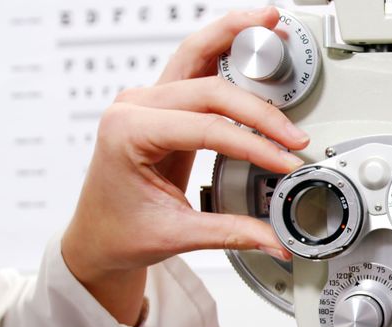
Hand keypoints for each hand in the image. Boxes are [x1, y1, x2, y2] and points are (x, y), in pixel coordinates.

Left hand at [62, 7, 306, 324]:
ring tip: (270, 23)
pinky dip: (225, 46)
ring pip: (197, 53)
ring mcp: (147, 97)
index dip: (252, 145)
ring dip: (235, 35)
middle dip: (258, 109)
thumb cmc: (120, 230)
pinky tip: (250, 35)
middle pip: (209, 87)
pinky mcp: (163, 100)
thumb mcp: (177, 234)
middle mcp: (134, 106)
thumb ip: (232, 232)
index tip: (283, 162)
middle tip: (294, 135)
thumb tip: (275, 238)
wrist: (97, 234)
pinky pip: (196, 63)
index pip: (205, 128)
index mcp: (127, 133)